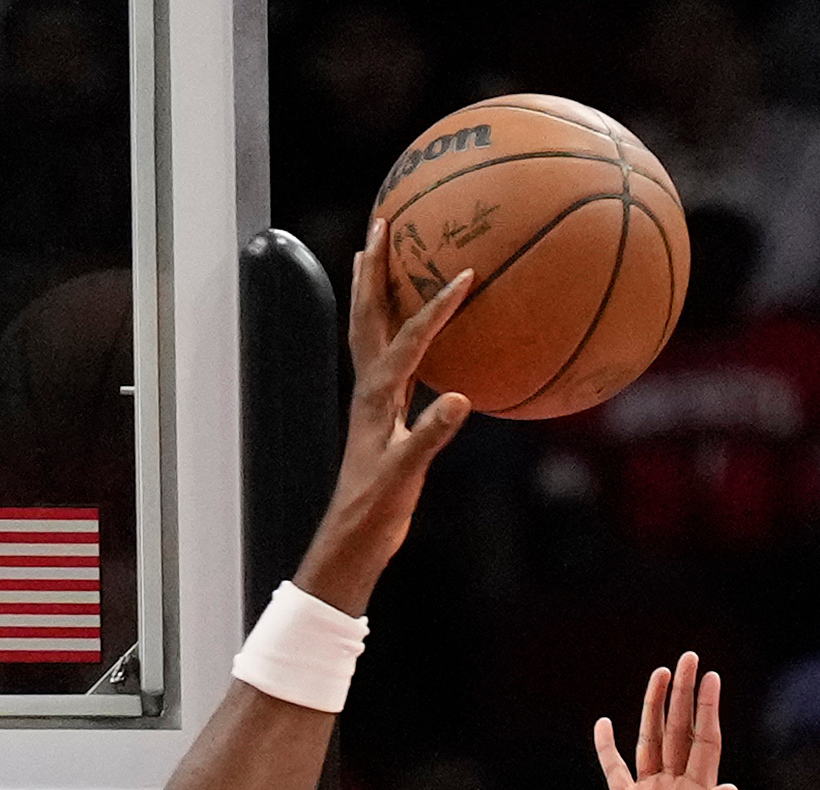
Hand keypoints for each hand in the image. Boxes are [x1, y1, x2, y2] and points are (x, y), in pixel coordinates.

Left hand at [291, 257, 472, 616]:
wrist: (354, 537)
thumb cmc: (376, 511)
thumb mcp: (405, 475)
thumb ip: (428, 438)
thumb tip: (460, 400)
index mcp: (377, 397)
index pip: (410, 339)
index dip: (437, 307)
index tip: (464, 275)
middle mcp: (370, 387)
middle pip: (369, 312)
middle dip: (376, 266)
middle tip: (382, 222)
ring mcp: (374, 397)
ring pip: (373, 328)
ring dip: (377, 287)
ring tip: (381, 251)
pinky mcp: (382, 412)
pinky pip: (394, 354)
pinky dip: (403, 328)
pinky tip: (418, 321)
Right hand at [596, 653, 738, 789]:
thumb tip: (729, 789)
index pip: (704, 740)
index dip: (708, 708)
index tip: (710, 677)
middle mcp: (676, 788)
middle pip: (680, 731)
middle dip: (683, 696)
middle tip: (687, 659)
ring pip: (652, 742)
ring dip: (655, 709)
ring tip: (658, 675)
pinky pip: (617, 770)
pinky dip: (609, 748)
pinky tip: (605, 725)